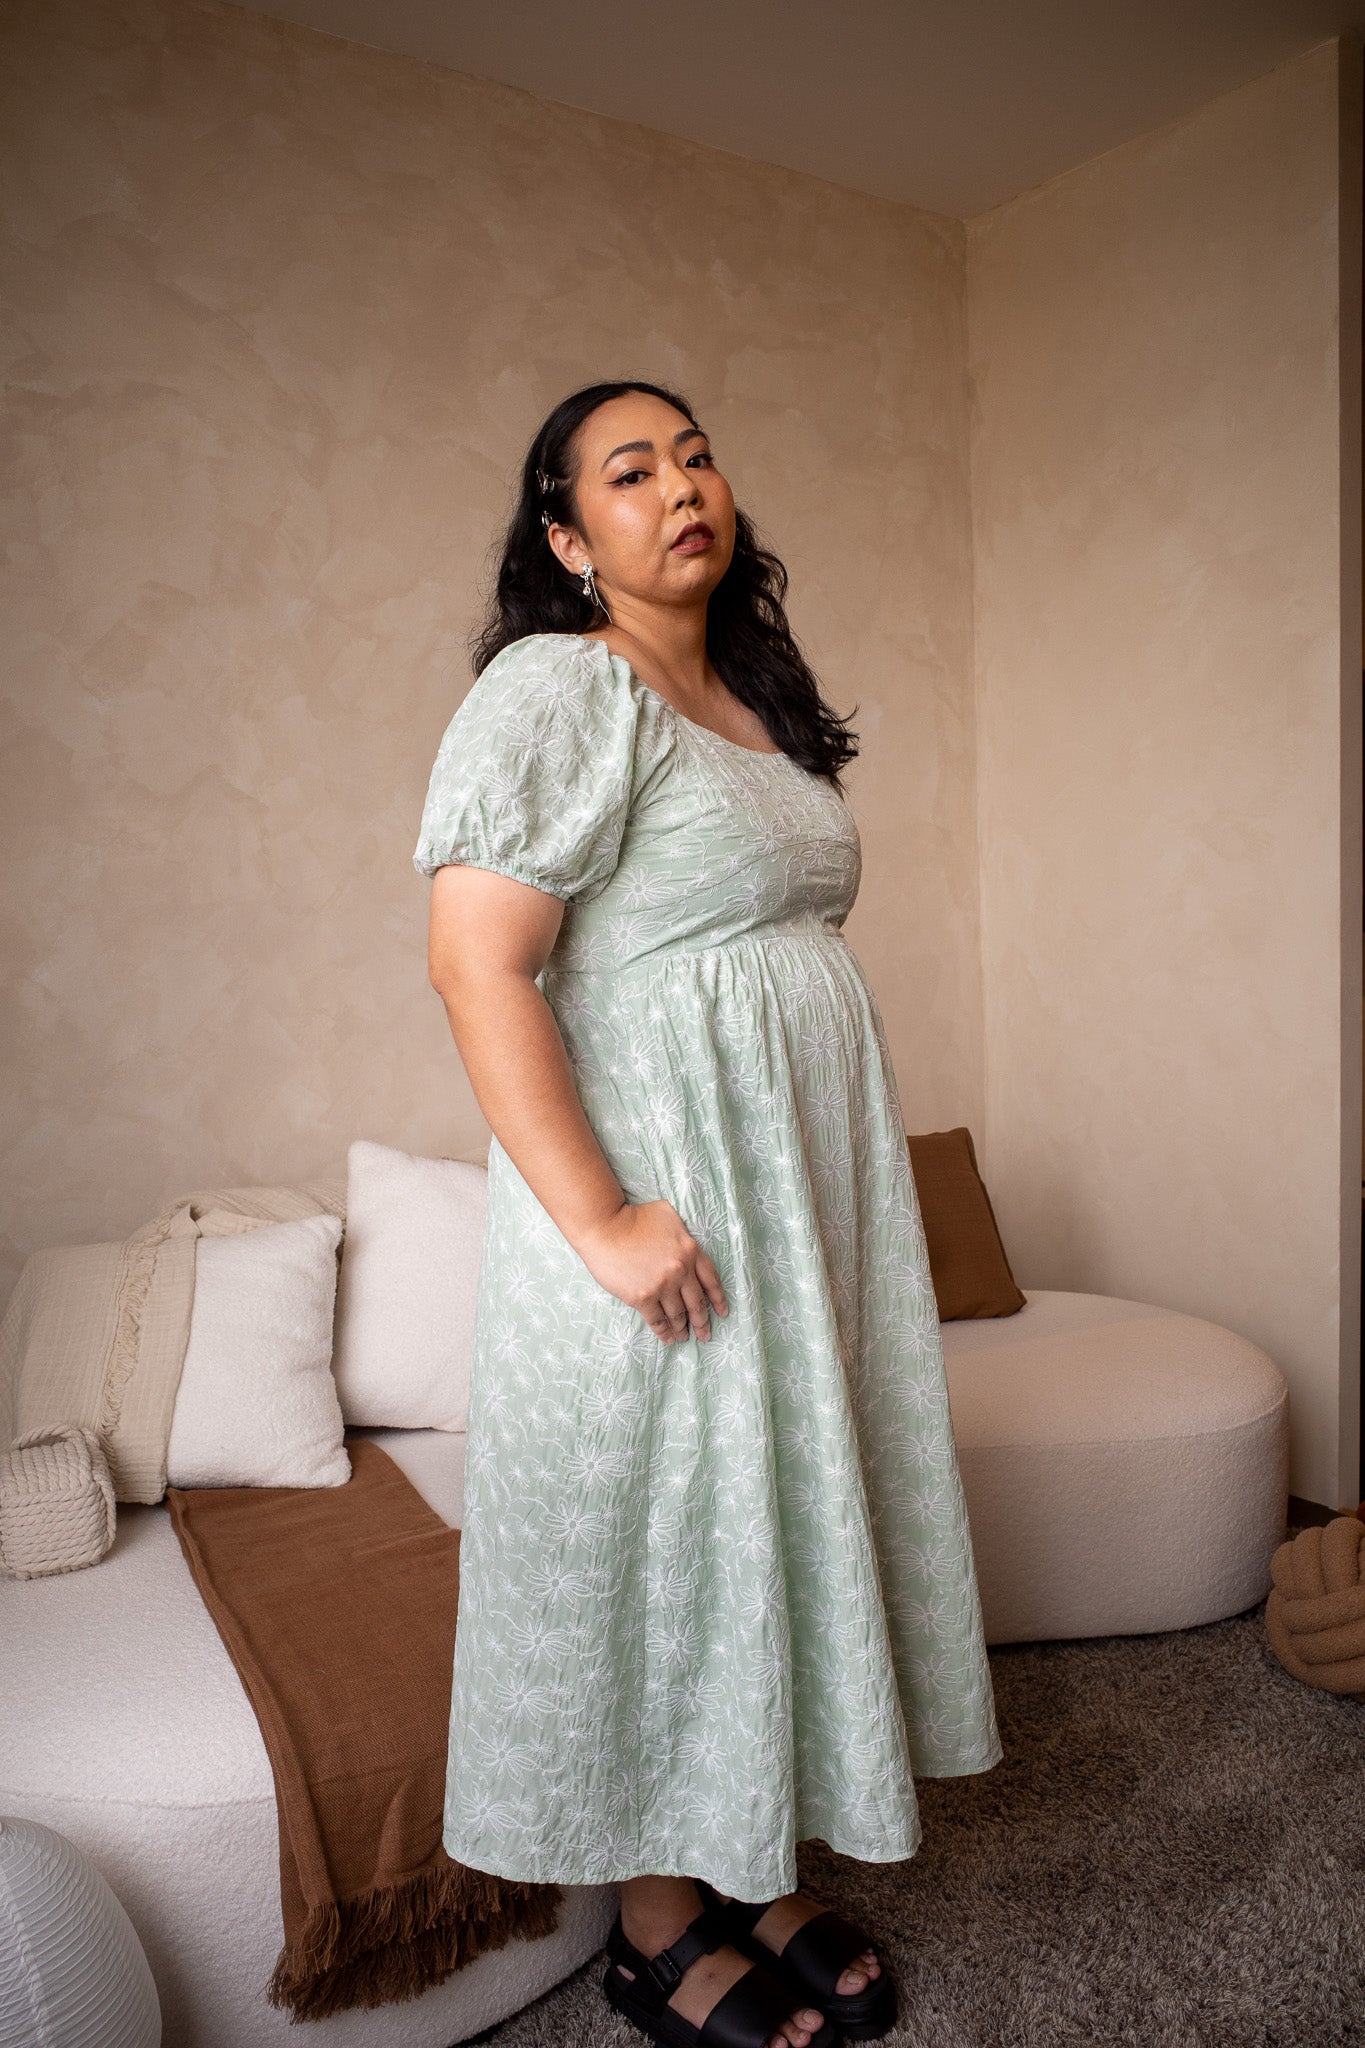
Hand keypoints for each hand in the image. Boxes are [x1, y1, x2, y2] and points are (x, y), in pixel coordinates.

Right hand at [574, 1200, 729, 1343]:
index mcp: (690, 1250)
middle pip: (697, 1303)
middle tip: (705, 1334)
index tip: (722, 1313)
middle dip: (702, 1322)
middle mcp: (680, 1270)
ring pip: (678, 1314)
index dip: (718, 1299)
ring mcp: (662, 1286)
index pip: (711, 1280)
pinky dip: (663, 1332)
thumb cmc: (633, 1217)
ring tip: (684, 1337)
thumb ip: (682, 1231)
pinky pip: (657, 1320)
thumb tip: (686, 1242)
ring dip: (682, 1329)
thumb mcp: (667, 1215)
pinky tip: (667, 1338)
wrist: (605, 1227)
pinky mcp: (642, 1297)